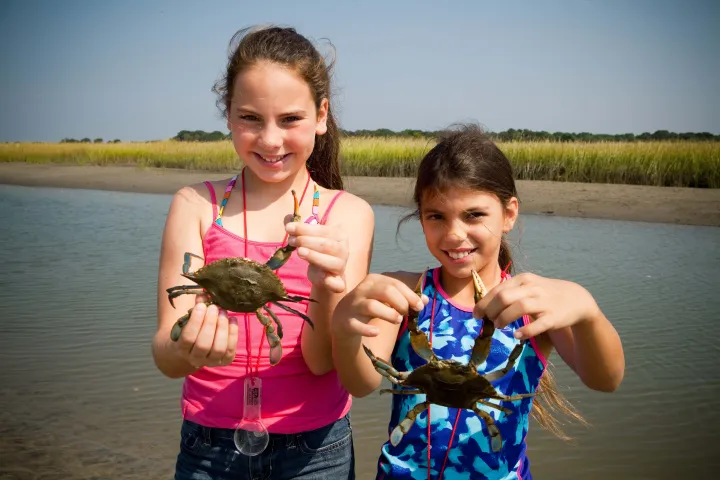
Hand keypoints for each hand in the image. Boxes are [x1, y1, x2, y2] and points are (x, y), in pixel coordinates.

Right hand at [173, 294, 238, 368]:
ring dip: (222, 328)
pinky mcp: (224, 361)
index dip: (195, 321)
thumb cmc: (191, 330)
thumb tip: (204, 294)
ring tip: (223, 312)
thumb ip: (196, 308)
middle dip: (210, 323)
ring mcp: (211, 362)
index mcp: (182, 349)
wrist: (193, 349)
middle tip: (214, 307)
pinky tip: (233, 319)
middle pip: (203, 344)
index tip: (201, 306)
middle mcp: (195, 359)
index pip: (188, 337)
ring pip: (218, 348)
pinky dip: (233, 333)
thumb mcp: (189, 320)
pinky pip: (231, 349)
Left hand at [285, 221, 348, 292]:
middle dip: (306, 241)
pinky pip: (337, 283)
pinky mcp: (338, 282)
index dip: (304, 228)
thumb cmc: (317, 251)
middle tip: (291, 240)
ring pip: (331, 262)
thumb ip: (299, 229)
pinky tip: (323, 278)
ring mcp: (341, 266)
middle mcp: (343, 249)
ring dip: (314, 256)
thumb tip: (287, 218)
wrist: (325, 274)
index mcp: (339, 235)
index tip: (288, 227)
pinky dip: (331, 282)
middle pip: (326, 244)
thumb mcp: (309, 238)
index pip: (322, 230)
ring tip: (299, 251)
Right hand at [332, 273, 426, 337]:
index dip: (410, 295)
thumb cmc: (369, 307)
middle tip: (406, 314)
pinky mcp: (346, 322)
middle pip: (386, 291)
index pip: (395, 284)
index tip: (420, 306)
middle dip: (401, 303)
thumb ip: (404, 298)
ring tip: (397, 321)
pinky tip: (377, 332)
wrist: (343, 320)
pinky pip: (357, 325)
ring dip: (389, 314)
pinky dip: (368, 329)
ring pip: (372, 306)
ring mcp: (353, 306)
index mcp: (373, 281)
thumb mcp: (386, 299)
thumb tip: (425, 300)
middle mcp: (362, 290)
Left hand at [473, 272, 600, 339]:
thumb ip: (509, 293)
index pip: (498, 290)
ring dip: (504, 318)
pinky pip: (538, 324)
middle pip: (504, 297)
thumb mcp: (527, 287)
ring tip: (498, 326)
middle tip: (488, 321)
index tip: (476, 314)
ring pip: (519, 307)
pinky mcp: (554, 317)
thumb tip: (485, 306)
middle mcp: (532, 288)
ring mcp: (544, 302)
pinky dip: (526, 330)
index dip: (484, 303)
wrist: (576, 299)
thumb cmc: (544, 294)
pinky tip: (517, 335)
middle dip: (491, 310)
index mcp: (523, 280)